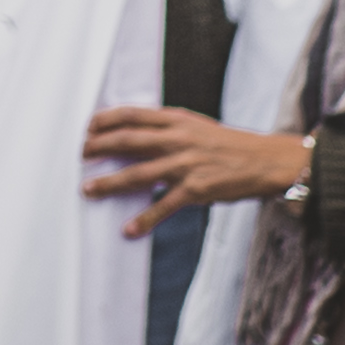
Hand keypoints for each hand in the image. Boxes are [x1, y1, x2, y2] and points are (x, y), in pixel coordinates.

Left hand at [83, 106, 308, 236]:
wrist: (265, 161)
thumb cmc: (228, 144)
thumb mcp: (196, 125)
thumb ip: (167, 126)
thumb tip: (136, 129)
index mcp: (176, 120)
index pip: (131, 115)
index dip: (105, 120)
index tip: (87, 127)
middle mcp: (177, 140)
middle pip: (127, 141)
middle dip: (98, 148)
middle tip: (79, 156)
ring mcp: (185, 166)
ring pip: (137, 174)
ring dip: (108, 183)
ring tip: (88, 189)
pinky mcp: (195, 190)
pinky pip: (163, 206)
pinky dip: (144, 219)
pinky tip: (129, 229)